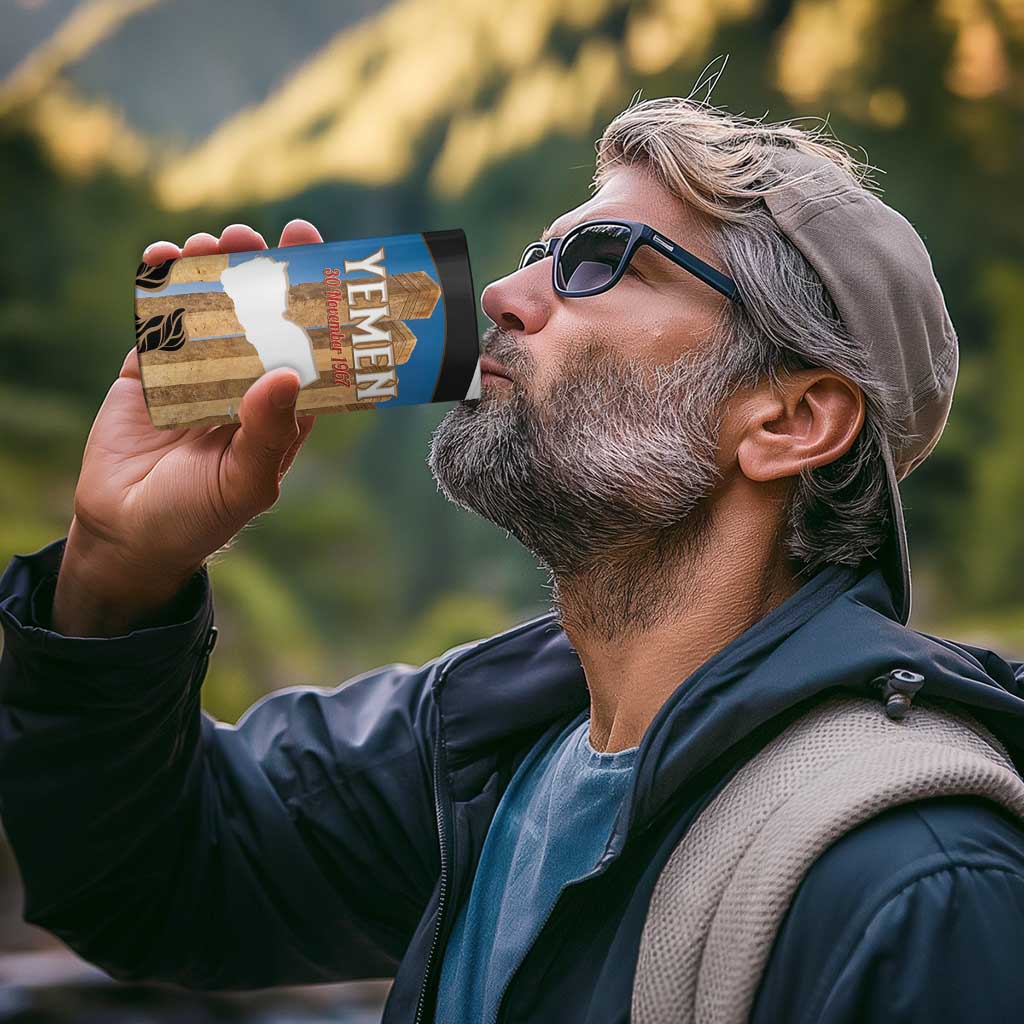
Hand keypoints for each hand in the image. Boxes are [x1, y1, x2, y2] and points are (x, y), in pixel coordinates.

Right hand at [53, 220, 321, 634]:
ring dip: (211, 270)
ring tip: (210, 242)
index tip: (314, 255)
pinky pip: (159, 320)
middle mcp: (244, 382)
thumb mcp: (245, 483)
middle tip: (256, 236)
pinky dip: (160, 286)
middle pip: (258, 315)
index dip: (311, 301)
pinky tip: (163, 257)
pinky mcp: (150, 370)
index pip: (305, 345)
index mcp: (280, 408)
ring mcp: (196, 372)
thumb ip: (267, 432)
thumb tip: (285, 374)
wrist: (127, 533)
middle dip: (259, 272)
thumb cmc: (200, 517)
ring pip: (210, 308)